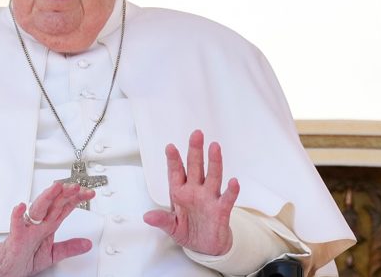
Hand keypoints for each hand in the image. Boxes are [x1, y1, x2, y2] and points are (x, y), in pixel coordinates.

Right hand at [0, 182, 94, 276]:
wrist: (2, 268)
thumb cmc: (23, 257)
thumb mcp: (51, 255)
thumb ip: (69, 248)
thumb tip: (87, 244)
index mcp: (46, 226)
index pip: (63, 208)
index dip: (76, 200)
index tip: (88, 193)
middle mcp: (37, 224)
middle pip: (52, 205)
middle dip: (64, 195)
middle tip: (75, 186)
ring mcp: (26, 230)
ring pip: (37, 211)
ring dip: (46, 198)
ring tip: (56, 188)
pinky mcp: (14, 240)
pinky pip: (15, 227)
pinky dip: (17, 217)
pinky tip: (19, 207)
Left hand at [143, 129, 239, 255]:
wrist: (206, 246)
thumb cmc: (189, 231)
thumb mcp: (172, 227)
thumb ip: (161, 220)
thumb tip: (147, 216)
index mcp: (180, 192)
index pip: (176, 173)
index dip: (173, 160)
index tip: (170, 147)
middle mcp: (195, 191)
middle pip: (196, 167)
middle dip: (195, 151)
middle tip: (196, 134)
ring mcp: (209, 198)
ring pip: (212, 176)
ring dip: (214, 162)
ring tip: (214, 147)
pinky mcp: (221, 209)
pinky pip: (227, 198)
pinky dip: (231, 190)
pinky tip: (233, 181)